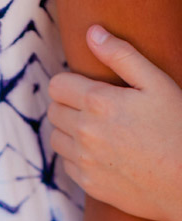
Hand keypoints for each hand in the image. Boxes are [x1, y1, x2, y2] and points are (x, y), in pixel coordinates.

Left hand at [48, 25, 181, 220]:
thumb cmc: (175, 127)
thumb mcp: (156, 83)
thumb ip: (122, 56)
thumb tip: (93, 34)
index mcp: (99, 103)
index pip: (56, 86)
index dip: (69, 83)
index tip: (84, 86)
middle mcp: (85, 133)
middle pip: (53, 111)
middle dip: (68, 105)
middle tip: (92, 107)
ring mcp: (83, 161)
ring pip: (55, 138)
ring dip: (68, 130)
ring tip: (95, 129)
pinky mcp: (86, 183)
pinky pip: (66, 164)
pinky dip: (75, 156)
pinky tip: (99, 152)